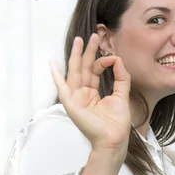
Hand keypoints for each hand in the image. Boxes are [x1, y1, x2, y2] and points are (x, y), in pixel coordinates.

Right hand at [49, 34, 131, 155]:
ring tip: (78, 40)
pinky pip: (62, 88)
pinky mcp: (71, 104)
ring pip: (74, 72)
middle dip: (87, 51)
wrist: (114, 138)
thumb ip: (121, 77)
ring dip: (75, 56)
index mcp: (93, 93)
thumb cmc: (117, 122)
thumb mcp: (121, 95)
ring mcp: (76, 98)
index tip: (112, 56)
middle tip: (92, 36)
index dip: (102, 61)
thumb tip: (117, 59)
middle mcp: (82, 93)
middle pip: (83, 68)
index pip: (94, 71)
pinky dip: (56, 76)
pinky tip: (53, 63)